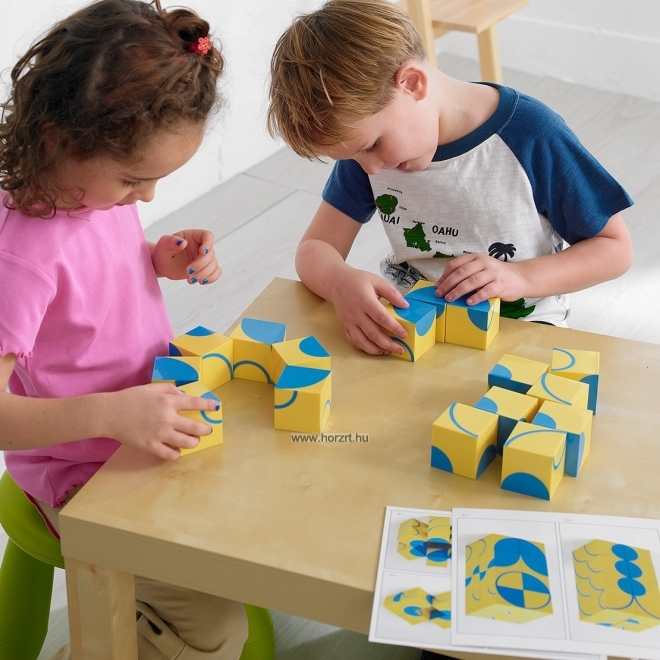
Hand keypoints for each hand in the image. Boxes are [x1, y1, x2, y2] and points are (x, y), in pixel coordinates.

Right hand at [104, 383, 218, 459]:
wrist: (109, 413)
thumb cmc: (130, 398)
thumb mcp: (152, 387)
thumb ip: (170, 389)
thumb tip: (184, 395)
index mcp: (168, 401)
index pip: (196, 403)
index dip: (209, 406)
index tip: (216, 408)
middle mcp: (167, 418)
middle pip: (197, 427)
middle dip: (206, 429)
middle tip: (206, 430)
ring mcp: (160, 434)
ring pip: (188, 443)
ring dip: (194, 442)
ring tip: (192, 440)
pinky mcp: (151, 446)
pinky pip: (171, 455)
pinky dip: (177, 453)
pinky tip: (176, 449)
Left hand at [151, 229, 220, 283]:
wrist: (161, 265)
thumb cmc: (162, 252)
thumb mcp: (163, 245)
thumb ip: (171, 241)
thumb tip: (183, 243)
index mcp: (193, 236)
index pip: (208, 236)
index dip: (209, 243)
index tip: (202, 252)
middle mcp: (201, 246)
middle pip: (211, 254)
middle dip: (201, 265)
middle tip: (187, 271)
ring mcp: (204, 258)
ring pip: (214, 265)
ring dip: (204, 274)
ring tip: (190, 280)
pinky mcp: (205, 269)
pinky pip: (216, 272)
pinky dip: (211, 278)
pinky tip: (200, 281)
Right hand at [330, 266, 409, 355]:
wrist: (336, 283)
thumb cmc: (358, 281)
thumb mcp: (377, 281)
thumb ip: (392, 293)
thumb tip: (405, 305)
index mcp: (365, 301)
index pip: (381, 317)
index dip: (394, 327)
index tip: (404, 334)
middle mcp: (356, 313)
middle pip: (372, 333)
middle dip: (388, 344)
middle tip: (400, 349)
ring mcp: (349, 322)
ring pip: (362, 341)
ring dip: (376, 349)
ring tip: (388, 351)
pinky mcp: (345, 326)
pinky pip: (353, 341)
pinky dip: (364, 348)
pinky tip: (374, 349)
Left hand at [435, 253, 526, 304]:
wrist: (520, 277)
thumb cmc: (495, 275)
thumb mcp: (480, 269)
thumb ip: (465, 274)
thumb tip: (444, 286)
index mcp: (476, 258)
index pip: (456, 264)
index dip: (444, 275)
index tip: (437, 286)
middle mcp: (484, 263)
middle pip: (461, 272)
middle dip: (448, 284)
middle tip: (439, 294)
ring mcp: (493, 273)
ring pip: (472, 281)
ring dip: (458, 291)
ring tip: (449, 299)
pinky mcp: (500, 284)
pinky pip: (486, 291)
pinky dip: (476, 297)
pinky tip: (468, 302)